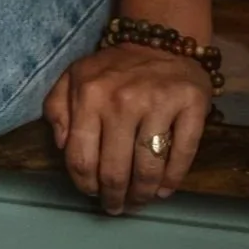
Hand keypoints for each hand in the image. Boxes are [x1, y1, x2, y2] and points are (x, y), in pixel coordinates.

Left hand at [44, 44, 209, 215]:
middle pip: (115, 170)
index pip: (81, 158)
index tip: (92, 193)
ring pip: (148, 168)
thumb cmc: (112, 69)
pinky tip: (164, 189)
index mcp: (89, 95)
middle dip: (114, 197)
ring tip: (139, 201)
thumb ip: (57, 109)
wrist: (159, 41)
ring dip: (142, 194)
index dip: (85, 184)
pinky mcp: (191, 104)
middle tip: (116, 206)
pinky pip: (183, 154)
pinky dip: (172, 179)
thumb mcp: (73, 78)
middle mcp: (123, 100)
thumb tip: (60, 144)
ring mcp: (160, 103)